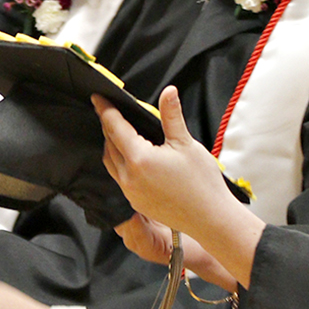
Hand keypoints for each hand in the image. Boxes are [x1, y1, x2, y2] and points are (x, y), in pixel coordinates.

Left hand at [97, 86, 265, 288]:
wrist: (210, 218)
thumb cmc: (201, 181)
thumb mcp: (186, 143)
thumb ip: (171, 116)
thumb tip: (168, 91)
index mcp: (139, 159)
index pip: (114, 127)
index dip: (105, 110)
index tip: (98, 98)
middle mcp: (128, 177)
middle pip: (109, 145)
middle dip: (108, 126)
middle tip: (109, 111)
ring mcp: (130, 192)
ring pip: (111, 163)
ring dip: (111, 146)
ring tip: (118, 132)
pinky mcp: (136, 202)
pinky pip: (118, 178)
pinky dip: (118, 163)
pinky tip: (130, 157)